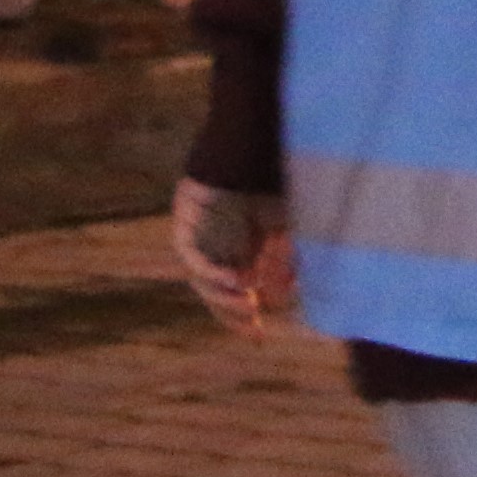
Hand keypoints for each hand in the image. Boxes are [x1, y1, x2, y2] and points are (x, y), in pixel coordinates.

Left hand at [171, 180, 294, 334]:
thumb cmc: (278, 177)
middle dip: (232, 313)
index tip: (261, 336)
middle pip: (215, 290)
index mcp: (240, 247)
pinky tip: (237, 281)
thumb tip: (284, 294)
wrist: (255, 140)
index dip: (244, 315)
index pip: (237, 290)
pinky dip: (213, 272)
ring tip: (249, 305)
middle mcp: (216, 244)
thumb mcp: (291, 224)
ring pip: (202, 278)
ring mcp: (198, 233)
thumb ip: (287, 257)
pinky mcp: (185, 219)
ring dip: (223, 297)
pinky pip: (192, 255)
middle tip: (254, 328)